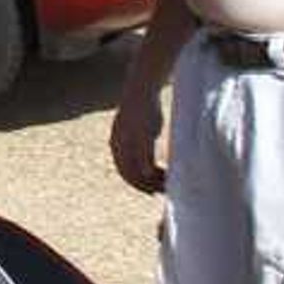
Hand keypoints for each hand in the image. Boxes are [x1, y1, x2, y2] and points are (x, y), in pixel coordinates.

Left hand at [110, 69, 168, 194]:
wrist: (141, 91)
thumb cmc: (143, 111)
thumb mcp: (138, 131)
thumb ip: (139, 146)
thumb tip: (147, 160)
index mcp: (115, 144)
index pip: (123, 171)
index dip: (137, 184)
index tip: (151, 191)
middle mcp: (118, 145)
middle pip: (129, 175)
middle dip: (145, 186)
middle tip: (161, 192)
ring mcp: (128, 142)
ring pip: (138, 171)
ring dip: (153, 182)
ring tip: (167, 185)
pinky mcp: (141, 137)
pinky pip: (147, 161)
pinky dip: (154, 172)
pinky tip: (167, 176)